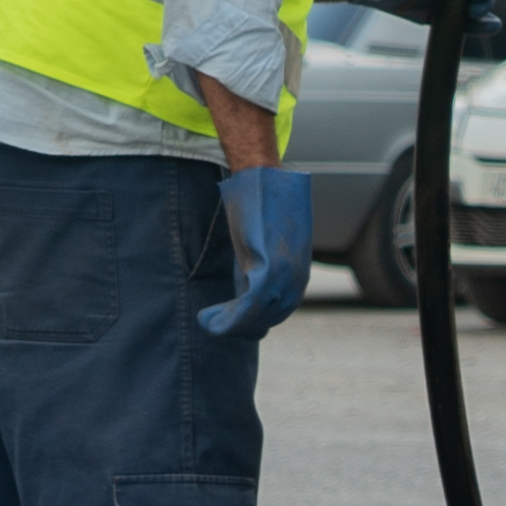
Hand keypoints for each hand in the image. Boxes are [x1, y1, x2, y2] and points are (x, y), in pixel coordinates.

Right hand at [197, 166, 315, 341]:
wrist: (264, 179)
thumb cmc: (262, 208)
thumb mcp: (265, 245)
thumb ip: (260, 269)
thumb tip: (246, 292)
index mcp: (299, 274)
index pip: (280, 311)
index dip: (255, 322)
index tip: (233, 326)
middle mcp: (297, 279)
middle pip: (269, 317)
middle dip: (241, 326)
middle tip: (214, 325)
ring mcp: (285, 276)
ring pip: (258, 316)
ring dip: (230, 324)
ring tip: (207, 323)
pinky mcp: (269, 269)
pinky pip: (249, 306)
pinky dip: (228, 318)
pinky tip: (207, 318)